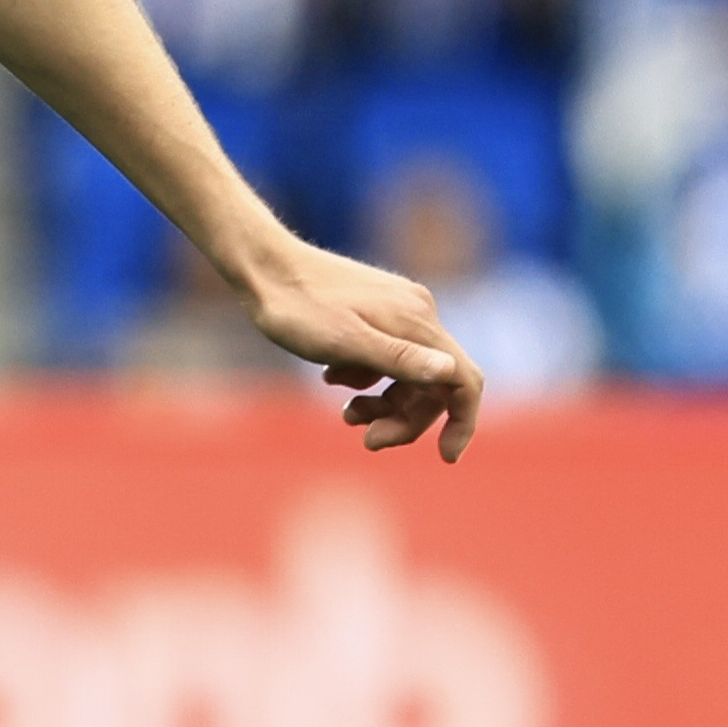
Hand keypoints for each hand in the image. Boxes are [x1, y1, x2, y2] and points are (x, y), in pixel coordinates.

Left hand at [239, 237, 482, 459]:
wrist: (262, 269)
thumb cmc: (296, 309)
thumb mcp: (344, 341)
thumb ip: (398, 359)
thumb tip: (450, 373)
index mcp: (418, 323)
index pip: (465, 380)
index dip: (462, 422)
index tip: (445, 457)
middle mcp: (418, 315)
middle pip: (434, 384)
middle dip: (405, 419)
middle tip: (366, 440)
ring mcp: (397, 312)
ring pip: (407, 374)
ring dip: (384, 403)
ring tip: (346, 414)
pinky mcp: (375, 313)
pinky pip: (384, 358)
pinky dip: (365, 379)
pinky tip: (332, 377)